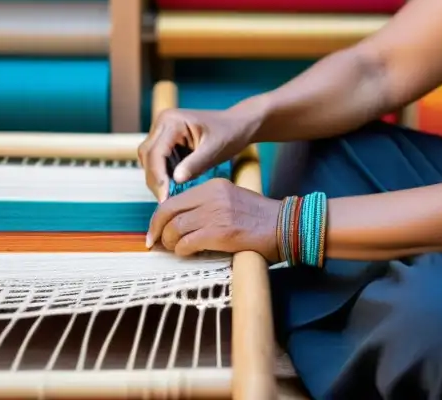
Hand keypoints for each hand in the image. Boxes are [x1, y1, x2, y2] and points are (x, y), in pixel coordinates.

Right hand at [138, 106, 261, 201]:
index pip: (156, 152)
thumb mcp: (214, 150)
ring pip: (149, 160)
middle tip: (166, 201)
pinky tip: (173, 186)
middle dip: (155, 180)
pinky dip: (163, 174)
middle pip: (148, 156)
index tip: (164, 198)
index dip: (158, 177)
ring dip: (157, 178)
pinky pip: (157, 160)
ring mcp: (162, 131)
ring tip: (170, 195)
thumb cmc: (229, 134)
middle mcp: (162, 122)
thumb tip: (175, 180)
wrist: (238, 125)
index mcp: (172, 121)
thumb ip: (195, 164)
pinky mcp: (166, 140)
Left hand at [145, 176, 281, 261]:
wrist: (286, 226)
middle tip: (156, 244)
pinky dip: (183, 252)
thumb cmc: (260, 219)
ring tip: (175, 251)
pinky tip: (188, 254)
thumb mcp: (231, 201)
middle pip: (168, 212)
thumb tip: (178, 223)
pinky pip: (188, 243)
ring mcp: (216, 214)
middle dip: (157, 231)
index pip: (173, 200)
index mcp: (213, 186)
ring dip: (170, 244)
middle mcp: (212, 196)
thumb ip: (207, 206)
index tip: (155, 232)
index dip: (158, 218)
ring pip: (175, 229)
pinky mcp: (221, 233)